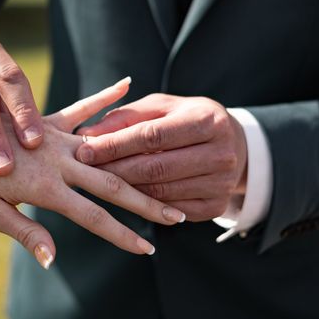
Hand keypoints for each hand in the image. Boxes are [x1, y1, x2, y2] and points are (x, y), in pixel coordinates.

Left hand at [0, 80, 186, 269]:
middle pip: (113, 184)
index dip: (122, 235)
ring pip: (108, 151)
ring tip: (168, 163)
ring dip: (139, 160)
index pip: (93, 218)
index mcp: (45, 188)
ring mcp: (56, 138)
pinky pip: (82, 108)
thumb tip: (54, 261)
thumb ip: (25, 232)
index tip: (148, 248)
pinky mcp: (48, 120)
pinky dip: (105, 97)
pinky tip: (127, 83)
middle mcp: (59, 161)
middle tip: (175, 216)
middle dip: (146, 203)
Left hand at [75, 94, 247, 221]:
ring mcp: (221, 183)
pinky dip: (144, 205)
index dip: (115, 145)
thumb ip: (125, 118)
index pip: (152, 136)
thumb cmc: (186, 119)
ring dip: (124, 190)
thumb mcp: (161, 108)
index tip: (84, 150)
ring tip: (97, 183)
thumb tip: (86, 133)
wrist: (234, 144)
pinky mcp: (215, 207)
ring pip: (160, 193)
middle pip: (155, 168)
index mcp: (207, 120)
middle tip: (84, 170)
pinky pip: (170, 211)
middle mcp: (221, 153)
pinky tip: (125, 196)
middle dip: (114, 170)